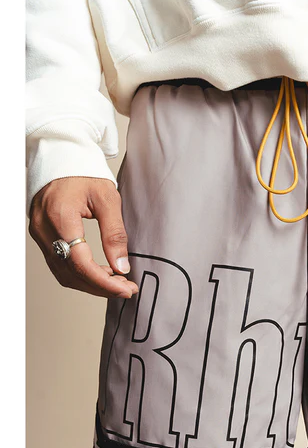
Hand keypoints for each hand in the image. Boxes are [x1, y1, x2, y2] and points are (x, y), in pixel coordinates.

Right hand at [28, 177, 138, 298]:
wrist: (62, 158)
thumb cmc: (84, 173)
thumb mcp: (108, 199)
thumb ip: (115, 234)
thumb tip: (122, 266)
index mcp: (60, 217)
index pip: (80, 262)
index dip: (104, 281)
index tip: (126, 289)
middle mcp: (45, 229)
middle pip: (71, 273)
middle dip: (101, 286)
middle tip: (127, 289)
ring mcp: (40, 234)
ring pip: (64, 273)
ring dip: (92, 284)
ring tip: (118, 283)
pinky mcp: (42, 237)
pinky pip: (60, 265)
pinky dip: (81, 274)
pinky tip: (102, 273)